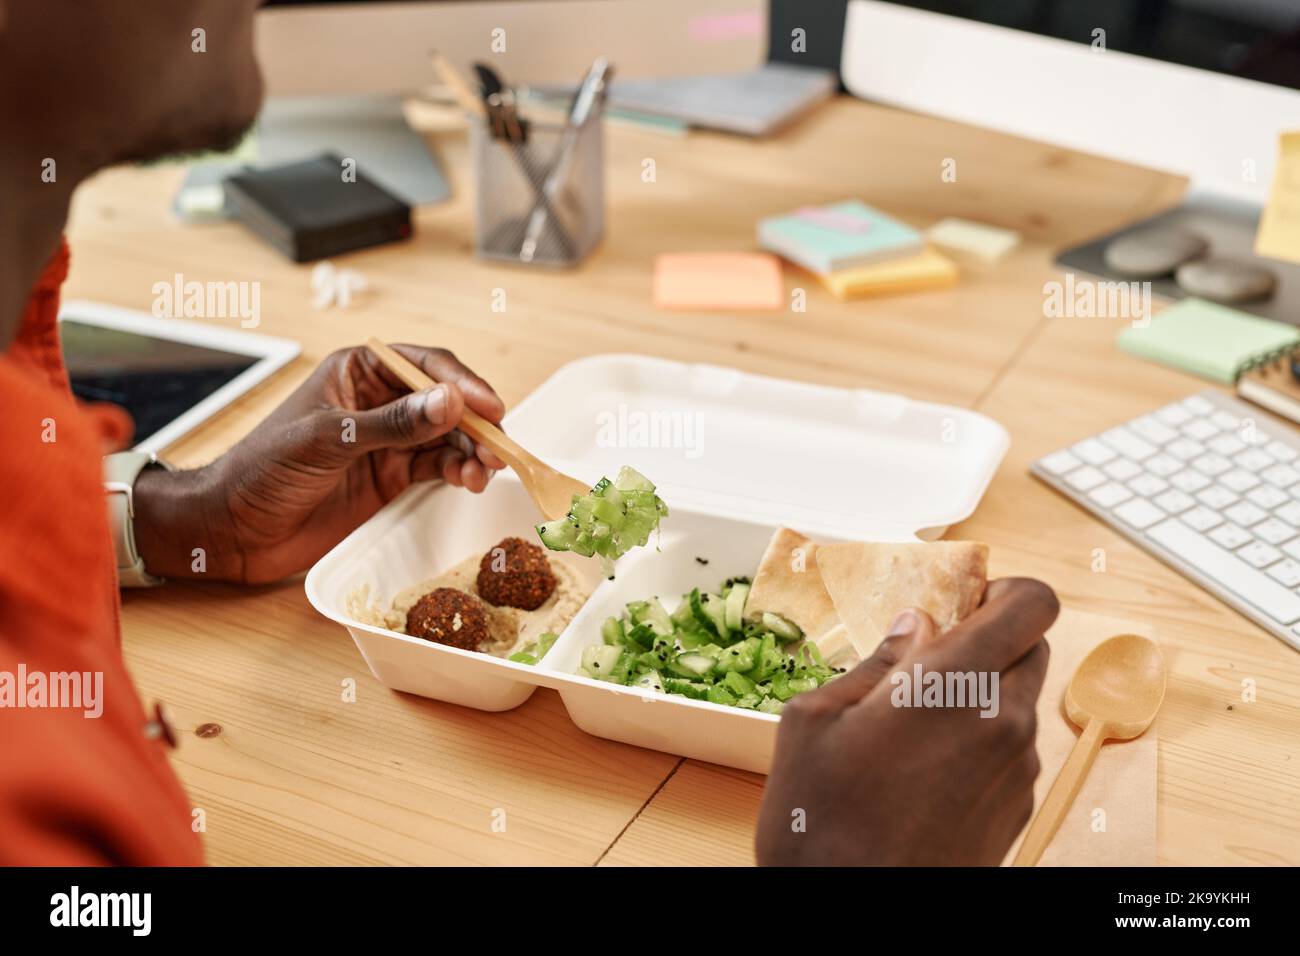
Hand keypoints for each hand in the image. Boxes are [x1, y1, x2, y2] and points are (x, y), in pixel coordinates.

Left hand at [134, 344, 506, 583]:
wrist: (233, 528)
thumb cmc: (262, 469)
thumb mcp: (328, 439)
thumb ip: (394, 423)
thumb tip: (450, 402)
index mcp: (359, 372)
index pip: (424, 366)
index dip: (462, 384)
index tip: (488, 408)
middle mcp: (379, 401)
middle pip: (446, 401)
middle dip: (476, 422)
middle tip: (497, 447)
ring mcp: (388, 441)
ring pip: (448, 436)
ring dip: (473, 450)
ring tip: (485, 471)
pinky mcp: (392, 477)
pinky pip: (438, 466)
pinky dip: (460, 472)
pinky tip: (469, 480)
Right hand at [754, 578, 1058, 865]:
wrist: (849, 917)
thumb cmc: (821, 827)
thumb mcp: (814, 721)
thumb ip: (873, 662)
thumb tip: (911, 628)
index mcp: (955, 685)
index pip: (1031, 604)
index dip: (1004, 590)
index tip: (964, 599)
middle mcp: (1002, 722)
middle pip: (1031, 647)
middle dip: (987, 638)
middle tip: (928, 657)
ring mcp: (1018, 771)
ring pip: (1019, 699)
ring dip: (980, 692)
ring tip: (912, 723)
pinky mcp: (1018, 811)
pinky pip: (1011, 749)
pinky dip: (980, 739)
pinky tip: (923, 768)